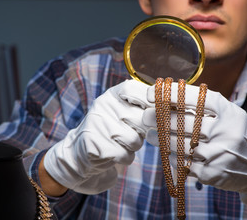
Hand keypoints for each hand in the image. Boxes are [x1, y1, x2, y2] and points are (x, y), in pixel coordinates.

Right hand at [43, 79, 149, 193]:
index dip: (148, 99)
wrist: (78, 154)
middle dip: (144, 130)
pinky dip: (125, 158)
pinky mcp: (96, 147)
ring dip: (134, 146)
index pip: (132, 89)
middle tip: (136, 132)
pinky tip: (114, 154)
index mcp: (110, 96)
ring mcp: (98, 126)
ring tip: (122, 143)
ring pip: (135, 140)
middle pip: (141, 118)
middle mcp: (102, 107)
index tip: (154, 111)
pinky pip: (126, 155)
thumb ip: (141, 107)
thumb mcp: (120, 112)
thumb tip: (169, 108)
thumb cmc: (109, 131)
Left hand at [143, 83, 246, 207]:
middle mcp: (224, 131)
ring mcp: (218, 154)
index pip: (194, 98)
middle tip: (146, 116)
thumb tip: (167, 98)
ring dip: (160, 138)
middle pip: (181, 121)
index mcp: (228, 112)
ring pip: (177, 144)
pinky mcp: (211, 174)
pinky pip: (181, 163)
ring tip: (152, 134)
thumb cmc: (238, 134)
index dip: (169, 94)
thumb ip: (203, 106)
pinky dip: (171, 156)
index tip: (151, 93)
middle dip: (158, 117)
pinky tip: (167, 151)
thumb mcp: (229, 114)